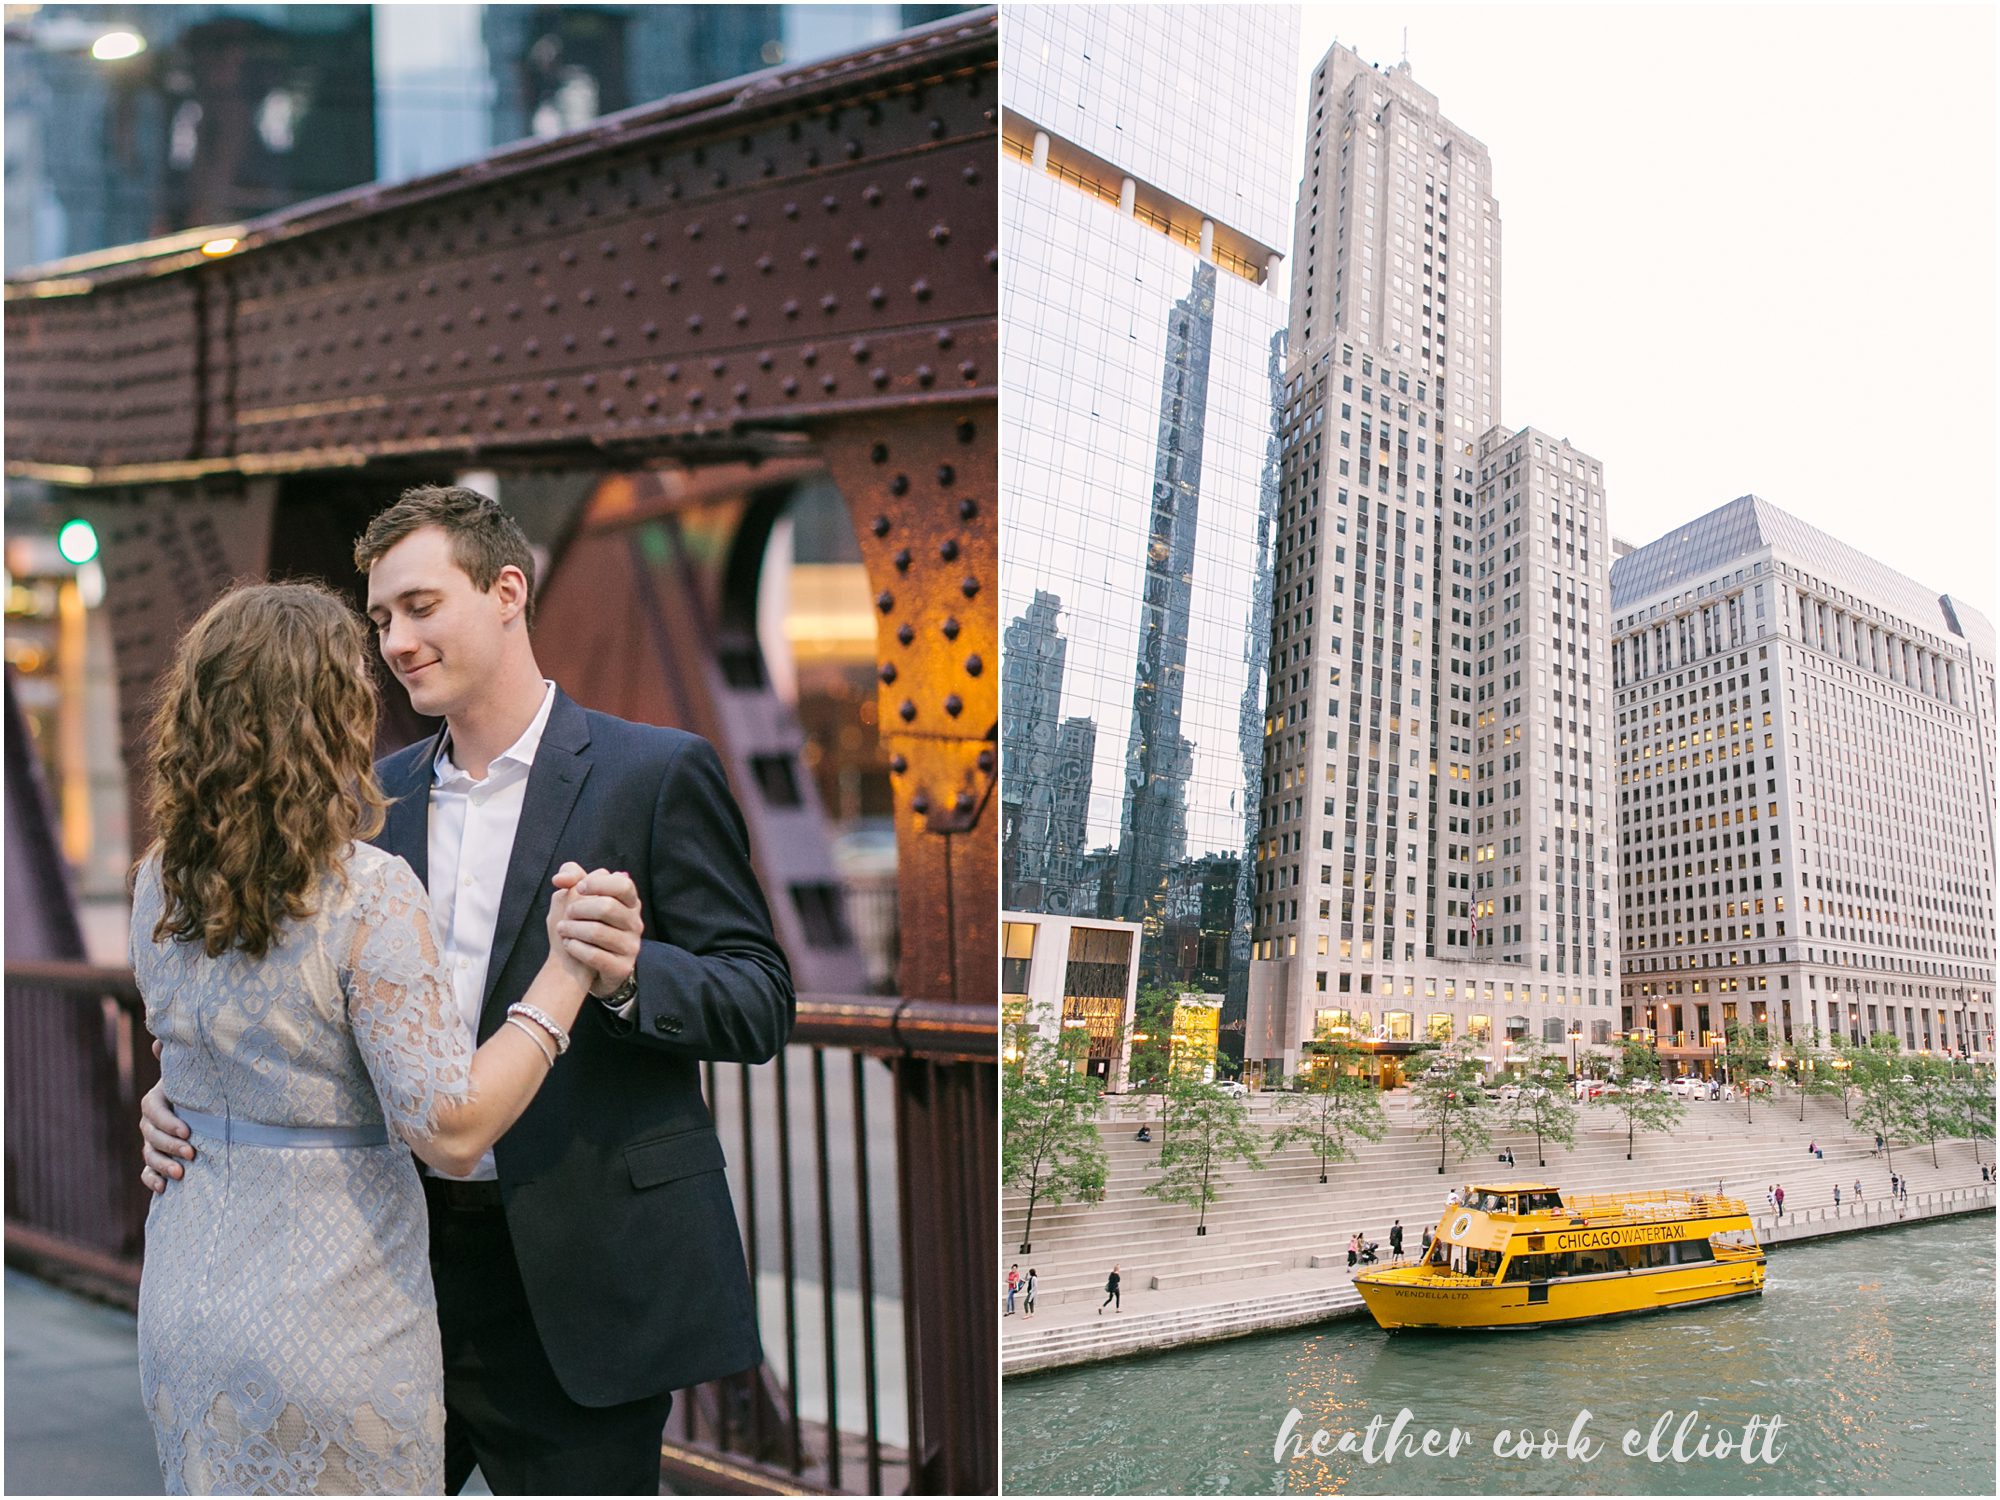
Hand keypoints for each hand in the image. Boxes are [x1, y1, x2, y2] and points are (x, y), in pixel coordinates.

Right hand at [139, 1041, 192, 1194]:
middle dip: (169, 1145)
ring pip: (148, 1155)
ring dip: (162, 1165)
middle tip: (192, 1152)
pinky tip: (163, 1189)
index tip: (188, 1131)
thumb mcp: (196, 1073)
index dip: (167, 1121)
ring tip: (181, 1174)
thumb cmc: (204, 1087)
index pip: (152, 1110)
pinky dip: (153, 1180)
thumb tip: (160, 1040)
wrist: (210, 1109)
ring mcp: (152, 1142)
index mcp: (158, 1098)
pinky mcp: (158, 1160)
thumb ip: (181, 1061)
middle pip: (150, 1135)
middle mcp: (151, 1122)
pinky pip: (147, 1172)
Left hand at [549, 864, 642, 998]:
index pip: (623, 885)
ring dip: (573, 929)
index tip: (579, 888)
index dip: (599, 883)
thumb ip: (572, 878)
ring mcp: (631, 946)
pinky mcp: (622, 967)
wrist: (585, 965)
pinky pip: (595, 955)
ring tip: (562, 929)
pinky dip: (576, 948)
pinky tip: (568, 945)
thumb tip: (560, 879)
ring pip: (598, 932)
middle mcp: (635, 923)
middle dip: (579, 908)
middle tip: (567, 913)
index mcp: (630, 902)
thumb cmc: (584, 924)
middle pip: (607, 907)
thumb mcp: (580, 897)